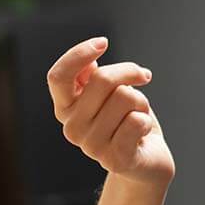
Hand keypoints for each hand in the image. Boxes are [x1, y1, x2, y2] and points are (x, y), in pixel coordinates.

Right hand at [47, 37, 174, 188]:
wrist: (147, 161)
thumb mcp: (109, 93)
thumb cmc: (127, 121)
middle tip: (141, 80)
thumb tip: (88, 60)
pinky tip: (141, 134)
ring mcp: (91, 146)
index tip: (103, 43)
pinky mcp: (115, 159)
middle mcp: (72, 127)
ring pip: (126, 96)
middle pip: (103, 79)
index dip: (78, 54)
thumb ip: (92, 77)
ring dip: (141, 102)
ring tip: (136, 117)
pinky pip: (136, 120)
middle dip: (130, 73)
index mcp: (66, 108)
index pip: (58, 76)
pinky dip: (146, 120)